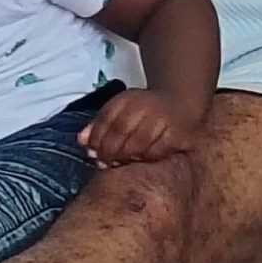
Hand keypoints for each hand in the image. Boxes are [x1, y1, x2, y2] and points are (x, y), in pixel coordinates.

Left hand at [78, 90, 200, 167]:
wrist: (180, 103)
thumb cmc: (145, 110)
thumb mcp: (120, 110)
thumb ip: (99, 125)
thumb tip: (81, 141)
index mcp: (129, 98)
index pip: (107, 117)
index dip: (97, 136)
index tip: (92, 151)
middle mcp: (146, 105)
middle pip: (121, 130)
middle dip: (109, 150)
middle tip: (103, 162)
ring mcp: (162, 119)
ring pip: (138, 142)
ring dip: (125, 157)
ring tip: (117, 164)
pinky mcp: (177, 134)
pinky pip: (156, 152)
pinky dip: (144, 159)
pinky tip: (137, 162)